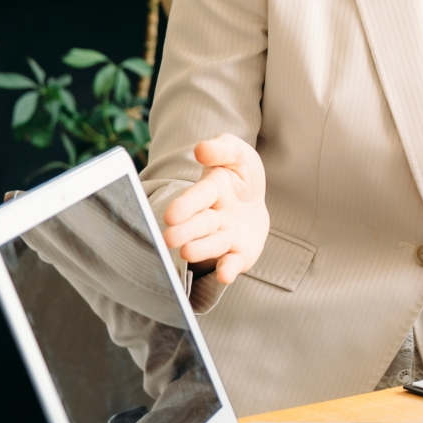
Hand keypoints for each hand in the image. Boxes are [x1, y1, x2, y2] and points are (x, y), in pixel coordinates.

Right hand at [161, 134, 269, 283]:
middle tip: (169, 238)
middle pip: (200, 224)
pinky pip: (233, 262)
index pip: (197, 197)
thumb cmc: (239, 173)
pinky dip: (228, 269)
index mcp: (210, 190)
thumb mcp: (236, 153)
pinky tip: (225, 274)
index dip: (185, 205)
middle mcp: (213, 217)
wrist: (253, 198)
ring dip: (201, 249)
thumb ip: (222, 148)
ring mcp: (225, 236)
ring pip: (213, 244)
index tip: (171, 214)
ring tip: (187, 252)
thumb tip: (202, 148)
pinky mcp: (239, 253)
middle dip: (185, 231)